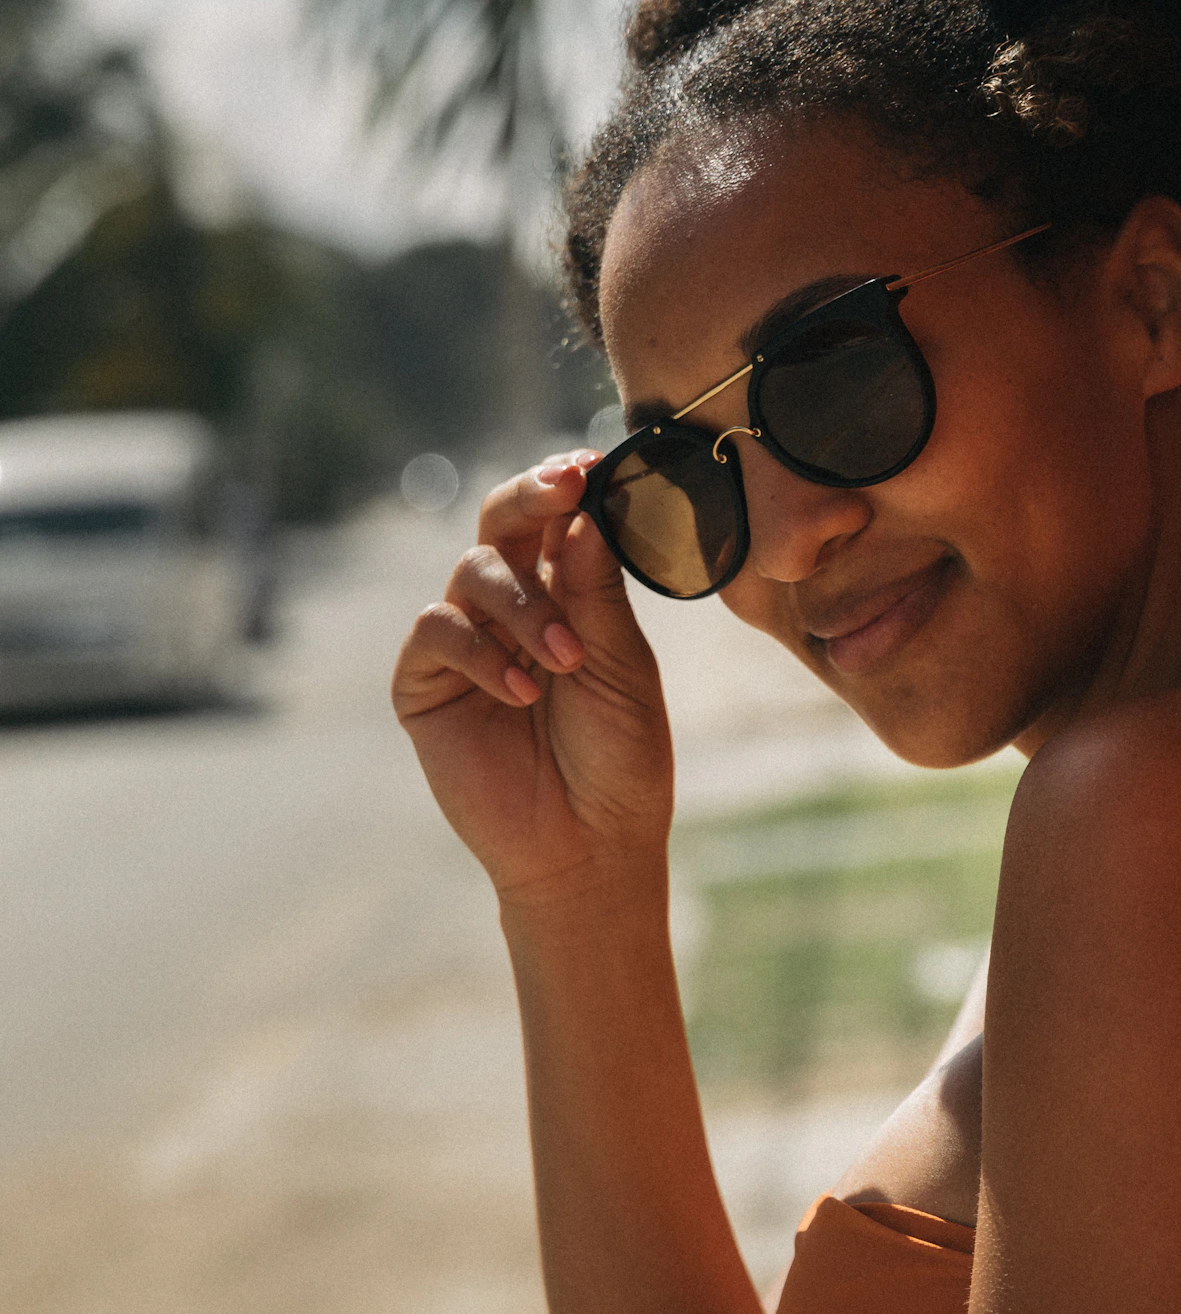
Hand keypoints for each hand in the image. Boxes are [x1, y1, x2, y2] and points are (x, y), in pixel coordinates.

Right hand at [392, 452, 673, 902]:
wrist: (589, 847)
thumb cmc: (620, 760)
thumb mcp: (622, 670)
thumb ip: (597, 595)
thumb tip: (582, 516)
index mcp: (569, 593)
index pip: (557, 518)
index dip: (566, 486)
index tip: (589, 466)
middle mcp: (512, 608)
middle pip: (500, 520)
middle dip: (530, 496)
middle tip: (565, 490)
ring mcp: (467, 643)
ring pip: (473, 571)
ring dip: (524, 605)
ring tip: (568, 660)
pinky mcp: (425, 685)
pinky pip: (436, 631)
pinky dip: (479, 652)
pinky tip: (520, 694)